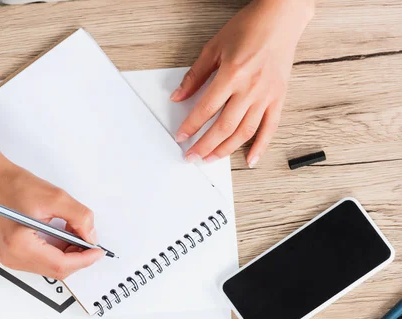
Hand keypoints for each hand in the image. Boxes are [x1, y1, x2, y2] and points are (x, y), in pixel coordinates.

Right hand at [0, 114, 103, 279]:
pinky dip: (58, 251)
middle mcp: (13, 257)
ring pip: (51, 267)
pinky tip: (63, 235)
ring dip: (69, 254)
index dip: (84, 259)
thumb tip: (91, 236)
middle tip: (89, 239)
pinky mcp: (14, 253)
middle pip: (57, 269)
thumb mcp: (55, 197)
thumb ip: (79, 217)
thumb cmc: (14, 185)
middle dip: (78, 256)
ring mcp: (12, 257)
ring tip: (74, 232)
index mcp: (20, 246)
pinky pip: (43, 260)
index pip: (60, 265)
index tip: (98, 251)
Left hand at [171, 0, 313, 167]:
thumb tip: (178, 97)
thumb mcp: (214, 48)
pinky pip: (270, 128)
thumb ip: (195, 76)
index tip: (181, 138)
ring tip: (211, 159)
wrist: (281, 18)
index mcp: (232, 75)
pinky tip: (249, 160)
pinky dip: (261, 147)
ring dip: (226, 149)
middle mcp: (250, 89)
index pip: (206, 109)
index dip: (191, 127)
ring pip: (244, 132)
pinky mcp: (279, 98)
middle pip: (224, 127)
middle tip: (192, 156)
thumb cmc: (248, 28)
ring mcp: (267, 96)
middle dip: (205, 145)